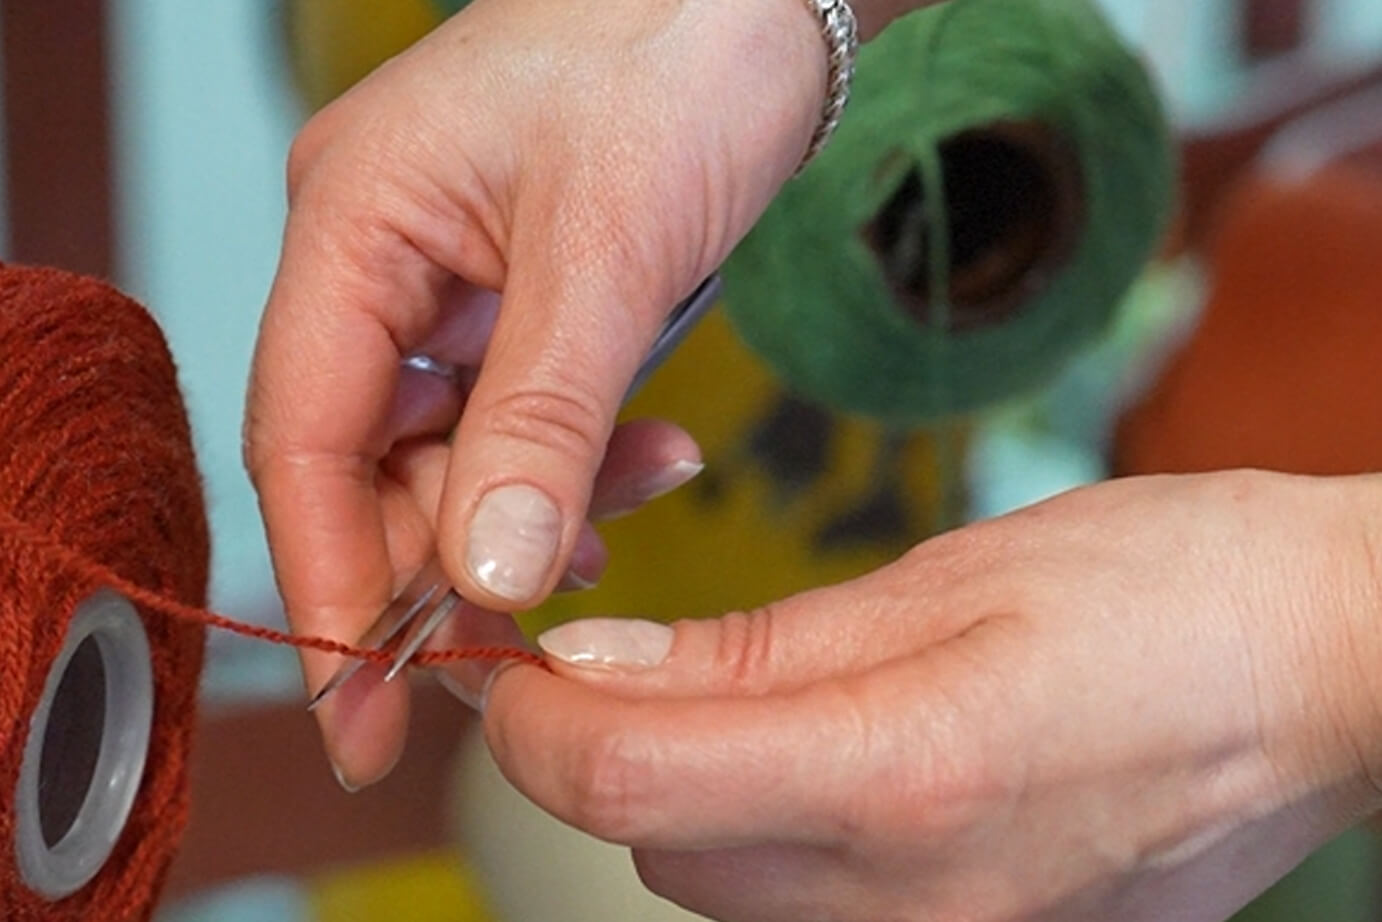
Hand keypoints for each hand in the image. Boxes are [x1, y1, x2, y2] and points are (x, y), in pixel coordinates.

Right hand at [244, 0, 828, 786]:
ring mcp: (444, 279)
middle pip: (372, 462)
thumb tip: (484, 574)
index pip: (303, 437)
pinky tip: (646, 467)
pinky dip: (576, 462)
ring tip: (641, 498)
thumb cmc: (675, 52)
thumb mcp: (610, 248)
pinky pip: (516, 416)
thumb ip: (543, 419)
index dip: (329, 581)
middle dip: (454, 555)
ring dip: (538, 506)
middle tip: (527, 639)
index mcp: (354, 222)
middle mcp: (377, 259)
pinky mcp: (514, 296)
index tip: (357, 707)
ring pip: (453, 451)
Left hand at [476, 471, 1381, 921]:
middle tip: (627, 653)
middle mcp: (915, 902)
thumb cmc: (1171, 590)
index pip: (623, 784)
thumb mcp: (955, 574)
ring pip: (726, 891)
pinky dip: (776, 831)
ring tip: (748, 687)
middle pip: (659, 853)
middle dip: (610, 754)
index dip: (535, 722)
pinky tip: (829, 750)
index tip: (523, 660)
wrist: (1330, 676)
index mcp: (904, 775)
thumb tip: (609, 666)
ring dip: (692, 794)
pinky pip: (812, 910)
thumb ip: (764, 641)